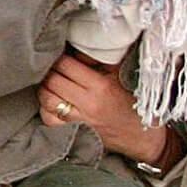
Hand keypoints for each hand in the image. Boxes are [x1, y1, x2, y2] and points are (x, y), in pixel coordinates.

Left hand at [37, 53, 169, 163]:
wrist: (142, 137)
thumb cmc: (133, 105)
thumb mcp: (122, 77)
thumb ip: (101, 61)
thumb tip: (79, 49)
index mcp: (101, 86)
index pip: (66, 65)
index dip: (59, 58)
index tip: (61, 56)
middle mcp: (88, 103)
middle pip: (53, 81)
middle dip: (49, 72)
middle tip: (52, 69)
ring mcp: (80, 119)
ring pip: (48, 99)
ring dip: (44, 89)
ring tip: (49, 84)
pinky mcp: (75, 132)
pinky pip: (50, 120)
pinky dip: (46, 110)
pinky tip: (52, 103)